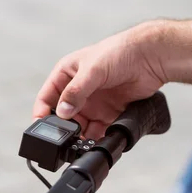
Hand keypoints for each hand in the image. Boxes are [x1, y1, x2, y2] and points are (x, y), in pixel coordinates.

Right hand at [33, 21, 169, 139]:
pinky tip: (96, 140)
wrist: (150, 57)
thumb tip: (63, 112)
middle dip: (63, 128)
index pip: (46, 97)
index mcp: (67, 75)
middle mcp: (78, 90)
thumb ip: (76, 92)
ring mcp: (93, 103)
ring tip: (81, 141)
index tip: (41, 127)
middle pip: (63, 116)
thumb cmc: (120, 51)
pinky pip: (97, 130)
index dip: (42, 113)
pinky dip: (96, 137)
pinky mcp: (108, 113)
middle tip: (65, 137)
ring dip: (79, 136)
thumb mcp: (92, 70)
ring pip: (80, 126)